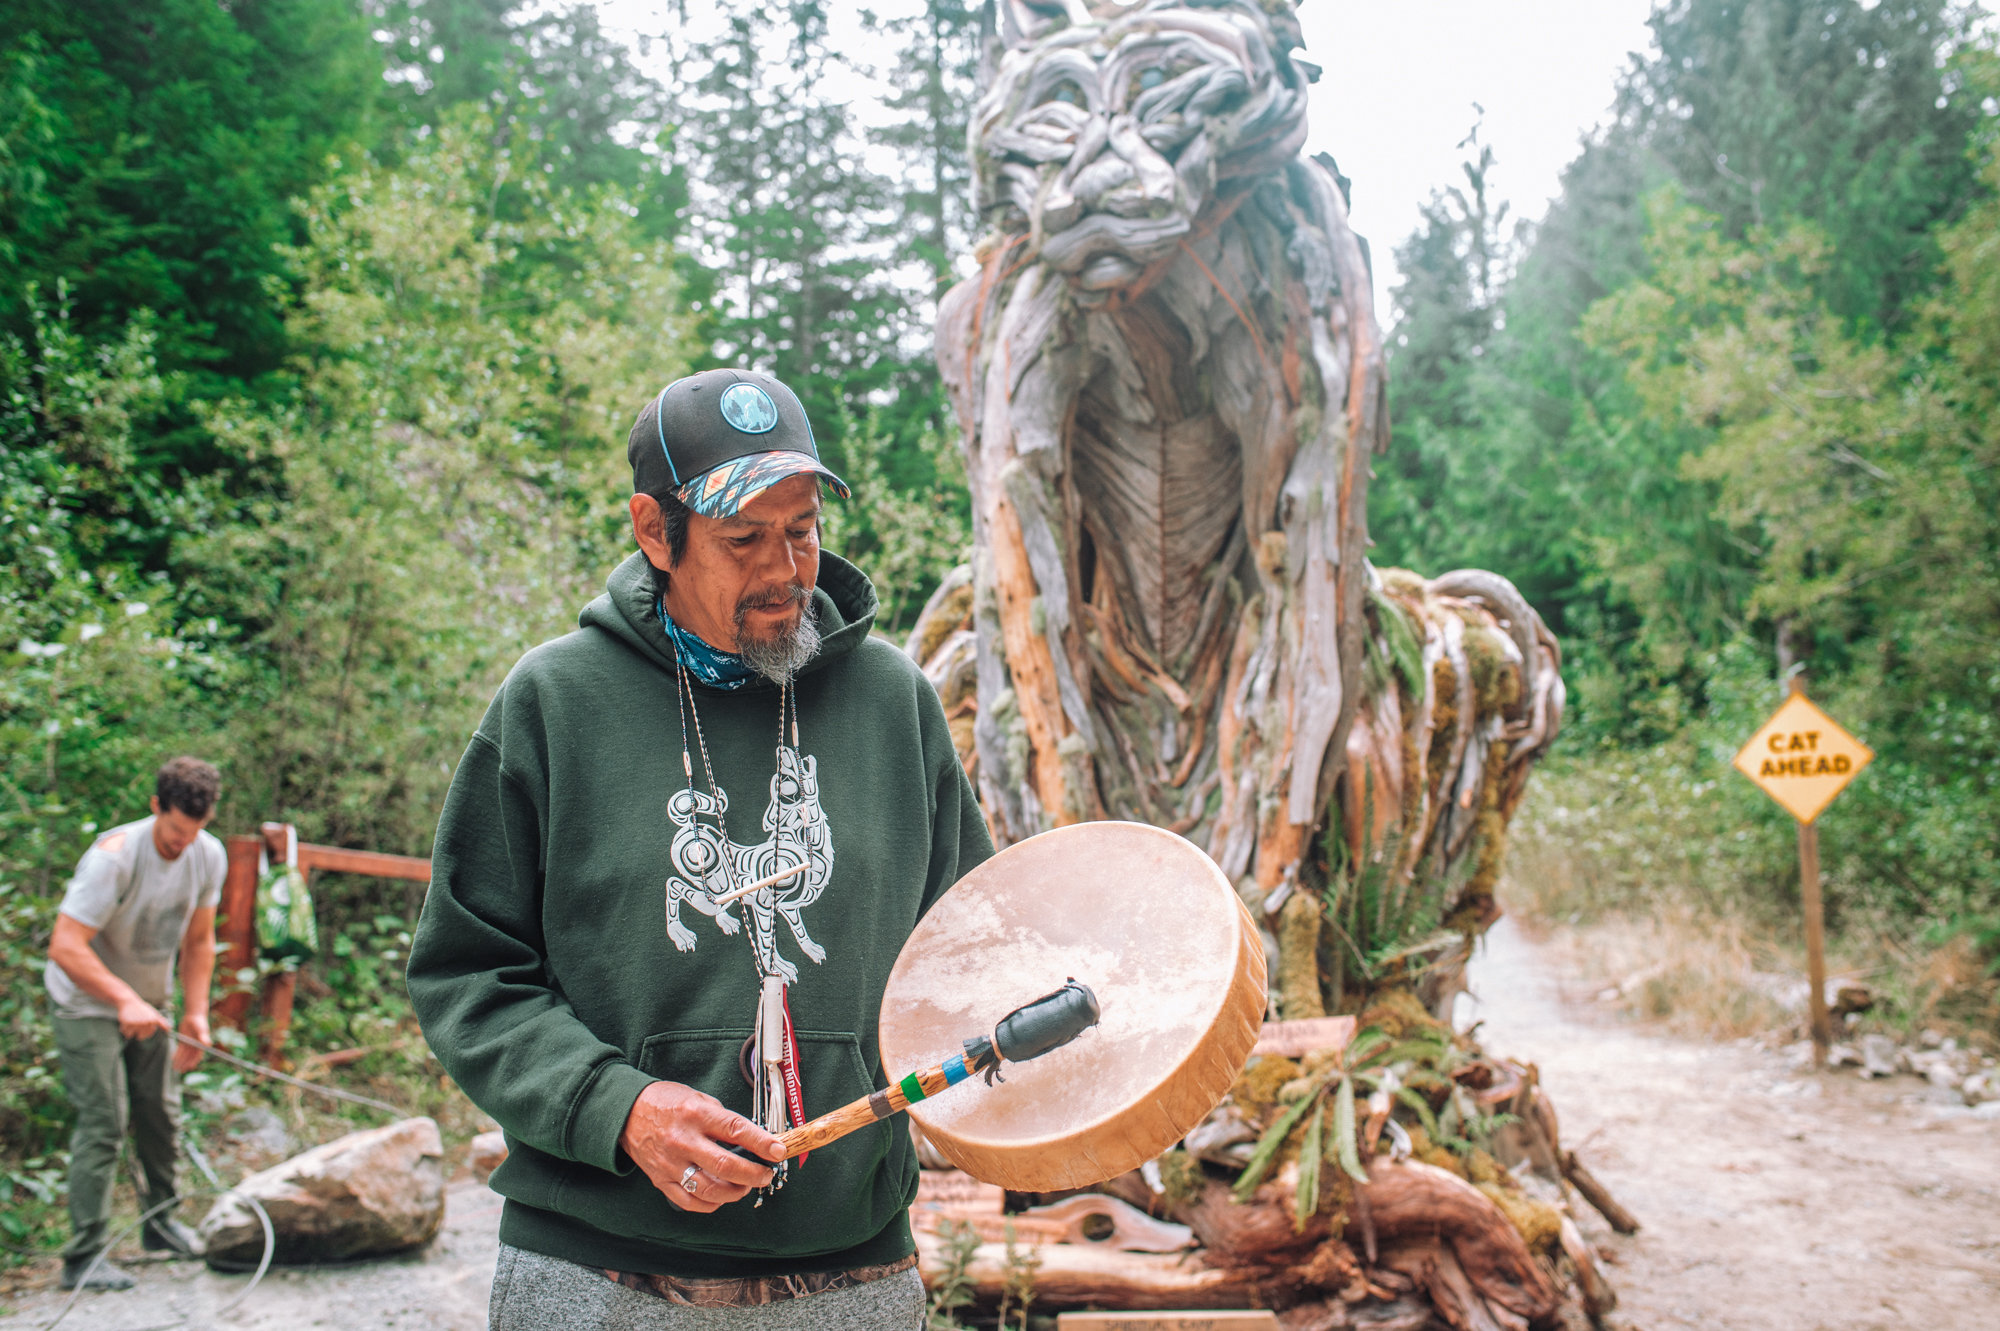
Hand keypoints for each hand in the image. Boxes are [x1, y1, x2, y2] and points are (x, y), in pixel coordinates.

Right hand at [116, 997, 170, 1041]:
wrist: (129, 1002)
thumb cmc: (142, 1009)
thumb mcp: (154, 1014)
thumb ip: (161, 1022)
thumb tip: (169, 1029)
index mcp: (153, 1020)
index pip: (149, 1034)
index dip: (145, 1032)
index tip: (143, 1026)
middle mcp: (146, 1022)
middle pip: (141, 1037)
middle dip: (138, 1032)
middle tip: (136, 1024)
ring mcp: (137, 1023)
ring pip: (131, 1035)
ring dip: (130, 1031)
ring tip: (131, 1022)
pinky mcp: (128, 1023)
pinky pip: (126, 1033)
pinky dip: (124, 1029)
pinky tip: (126, 1022)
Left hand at [172, 1014, 211, 1071]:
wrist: (193, 1016)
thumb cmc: (200, 1022)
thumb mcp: (202, 1030)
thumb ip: (204, 1037)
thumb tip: (207, 1044)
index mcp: (202, 1045)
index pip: (198, 1056)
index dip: (193, 1062)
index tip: (189, 1067)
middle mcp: (196, 1046)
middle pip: (190, 1057)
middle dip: (185, 1064)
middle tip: (179, 1070)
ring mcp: (189, 1044)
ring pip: (184, 1055)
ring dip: (180, 1061)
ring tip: (175, 1068)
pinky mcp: (184, 1041)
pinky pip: (180, 1050)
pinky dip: (176, 1055)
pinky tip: (172, 1059)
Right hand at [618, 1081, 781, 1213]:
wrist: (627, 1114)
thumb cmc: (667, 1103)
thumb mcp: (698, 1098)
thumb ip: (722, 1119)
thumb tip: (752, 1139)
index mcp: (696, 1114)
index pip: (736, 1130)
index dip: (762, 1143)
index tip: (779, 1151)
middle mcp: (683, 1140)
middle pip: (726, 1165)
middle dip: (754, 1174)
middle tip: (766, 1175)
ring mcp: (671, 1164)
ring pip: (710, 1189)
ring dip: (735, 1192)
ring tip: (745, 1186)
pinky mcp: (662, 1181)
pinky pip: (691, 1201)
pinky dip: (712, 1203)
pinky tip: (722, 1195)